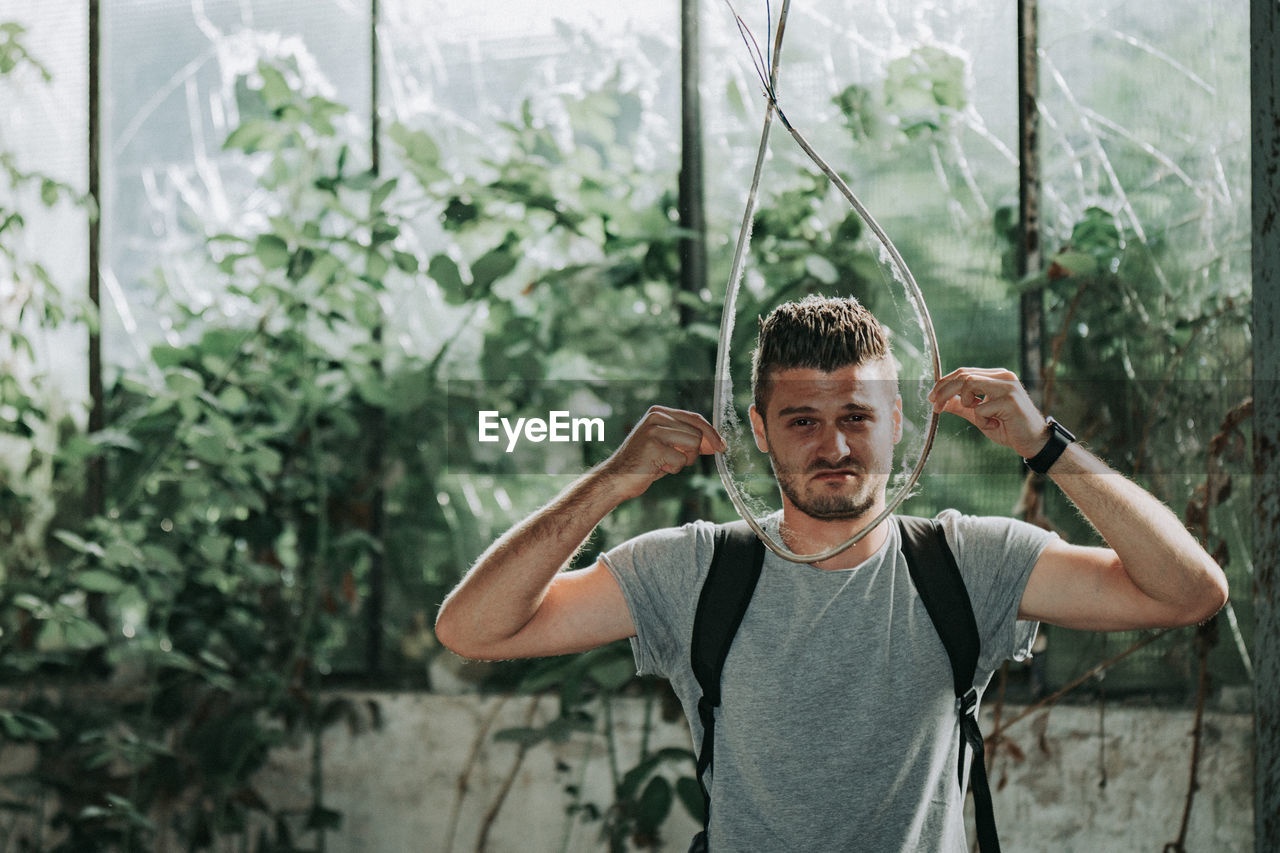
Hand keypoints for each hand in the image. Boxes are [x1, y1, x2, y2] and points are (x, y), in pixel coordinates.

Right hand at [600, 406, 725, 500]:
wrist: (616, 478)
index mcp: (659, 412)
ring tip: (664, 463)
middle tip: (676, 461)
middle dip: (693, 452)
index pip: (695, 418)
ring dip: (683, 461)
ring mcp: (654, 430)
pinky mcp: (653, 445)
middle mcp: (656, 416)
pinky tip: (656, 468)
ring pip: (692, 445)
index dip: (711, 433)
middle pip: (697, 433)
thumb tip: (715, 443)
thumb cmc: (644, 463)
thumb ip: (686, 439)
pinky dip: (672, 470)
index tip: (721, 446)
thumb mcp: (666, 445)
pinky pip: (681, 461)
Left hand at [927, 368, 1048, 457]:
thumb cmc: (1008, 428)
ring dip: (965, 403)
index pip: (964, 373)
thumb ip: (962, 407)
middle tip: (934, 405)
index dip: (944, 384)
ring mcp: (1008, 386)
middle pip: (963, 375)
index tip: (932, 397)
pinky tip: (995, 425)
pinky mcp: (1010, 400)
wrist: (1034, 442)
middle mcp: (1003, 376)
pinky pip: (981, 408)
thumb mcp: (979, 416)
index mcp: (996, 376)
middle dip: (943, 391)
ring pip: (969, 384)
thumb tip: (940, 401)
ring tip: (978, 416)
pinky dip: (981, 420)